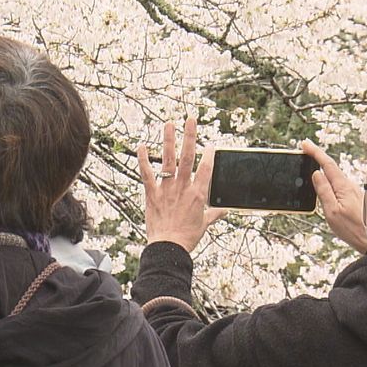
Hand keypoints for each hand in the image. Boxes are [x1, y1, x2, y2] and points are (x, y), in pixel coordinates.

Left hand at [137, 117, 227, 252]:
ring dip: (169, 140)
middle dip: (190, 136)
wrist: (168, 247)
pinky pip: (147, 174)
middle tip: (191, 119)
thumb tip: (225, 210)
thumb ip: (214, 214)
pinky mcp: (152, 194)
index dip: (210, 155)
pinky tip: (141, 145)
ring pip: (168, 160)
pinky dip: (143, 160)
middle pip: (188, 157)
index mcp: (198, 194)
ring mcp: (167, 189)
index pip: (206, 169)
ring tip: (169, 123)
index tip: (211, 144)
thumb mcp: (204, 224)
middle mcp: (183, 187)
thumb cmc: (187, 237)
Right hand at [301, 140, 366, 253]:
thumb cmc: (354, 229)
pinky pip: (340, 185)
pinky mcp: (355, 199)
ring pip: (336, 177)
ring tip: (312, 166)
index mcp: (343, 186)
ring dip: (324, 170)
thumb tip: (316, 174)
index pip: (327, 164)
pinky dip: (331, 180)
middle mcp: (349, 186)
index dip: (315, 152)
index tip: (305, 143)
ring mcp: (353, 192)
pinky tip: (326, 183)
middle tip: (306, 151)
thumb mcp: (332, 212)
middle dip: (318, 158)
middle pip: (331, 168)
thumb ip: (324, 192)